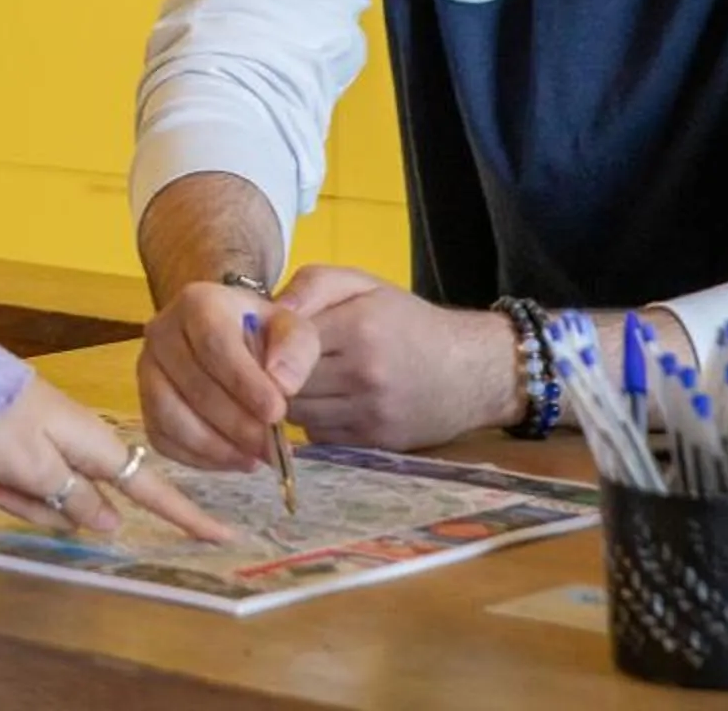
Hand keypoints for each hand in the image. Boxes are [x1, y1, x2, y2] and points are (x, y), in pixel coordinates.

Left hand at [0, 376, 234, 543]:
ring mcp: (60, 444)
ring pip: (57, 499)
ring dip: (22, 500)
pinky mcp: (37, 444)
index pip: (154, 491)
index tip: (224, 534)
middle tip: (0, 492)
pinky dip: (11, 487)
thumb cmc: (0, 425)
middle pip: (88, 504)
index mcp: (98, 449)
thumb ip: (78, 501)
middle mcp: (86, 446)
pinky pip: (36, 484)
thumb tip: (113, 522)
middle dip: (46, 512)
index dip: (187, 516)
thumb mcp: (38, 472)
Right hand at [134, 279, 317, 472]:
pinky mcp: (144, 403)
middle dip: (237, 424)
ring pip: (170, 416)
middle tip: (271, 448)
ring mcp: (147, 369)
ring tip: (253, 458)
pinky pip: (162, 438)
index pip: (215, 344)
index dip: (245, 382)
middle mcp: (162, 331)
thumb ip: (296, 350)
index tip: (277, 413)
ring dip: (216, 446)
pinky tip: (232, 458)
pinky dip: (198, 458)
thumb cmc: (262, 333)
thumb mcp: (292, 329)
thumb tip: (281, 385)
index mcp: (198, 302)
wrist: (229, 336)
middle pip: (194, 386)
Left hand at [274, 265, 519, 451]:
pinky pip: (320, 436)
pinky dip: (312, 421)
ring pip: (298, 414)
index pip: (285, 342)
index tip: (253, 342)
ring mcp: (371, 413)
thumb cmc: (408, 321)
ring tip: (293, 382)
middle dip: (270, 374)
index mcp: (358, 327)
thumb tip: (266, 309)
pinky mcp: (376, 443)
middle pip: (285, 383)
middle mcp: (364, 374)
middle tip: (266, 363)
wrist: (474, 371)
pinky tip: (322, 403)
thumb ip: (310, 286)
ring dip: (288, 400)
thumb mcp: (362, 284)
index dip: (263, 343)